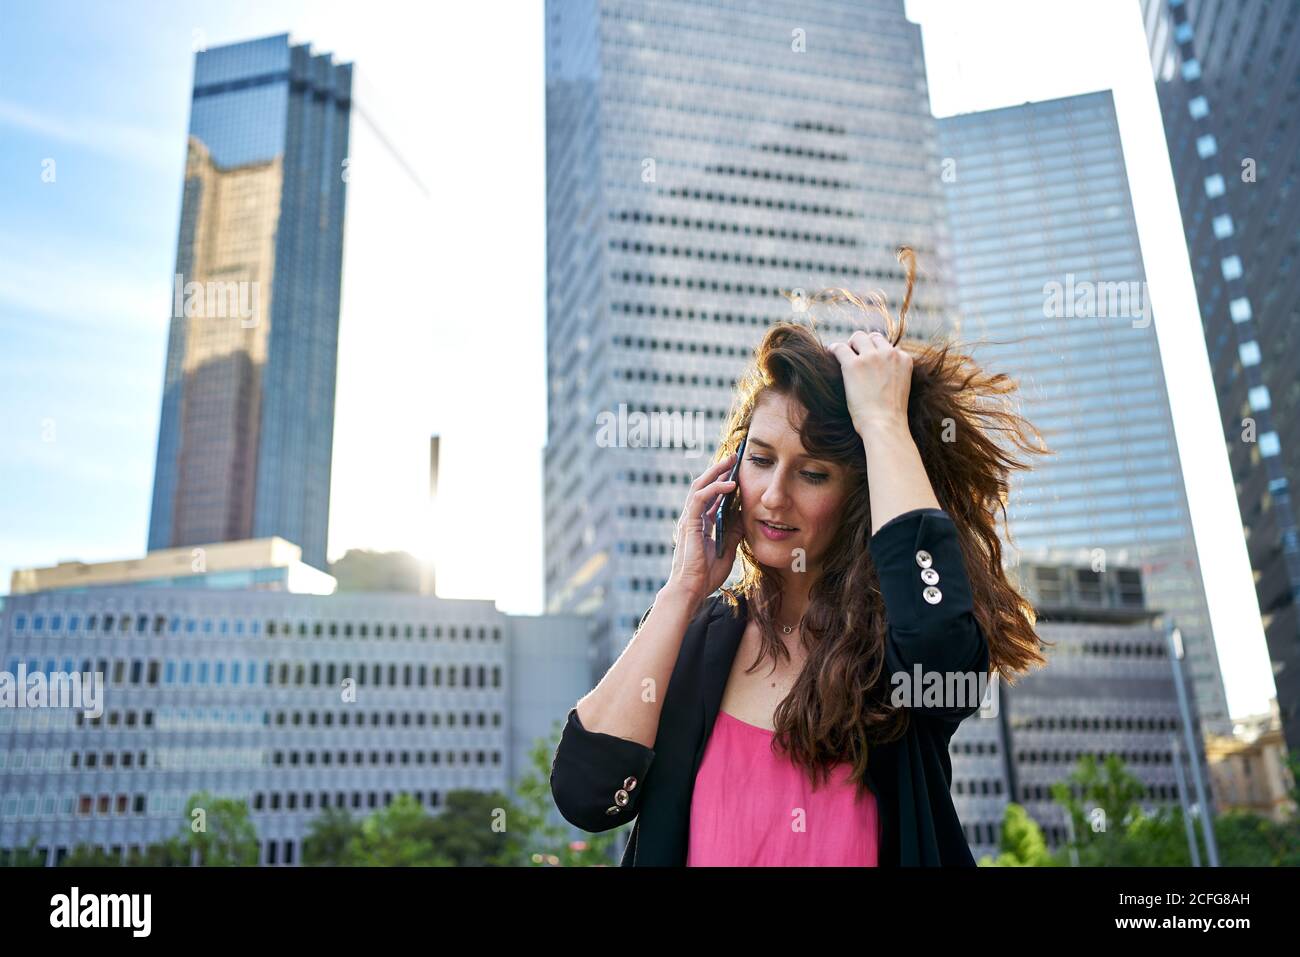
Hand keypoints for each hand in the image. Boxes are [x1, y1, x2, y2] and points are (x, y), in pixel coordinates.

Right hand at [665, 453, 745, 602]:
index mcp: (700, 523)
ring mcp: (689, 520)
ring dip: (716, 472)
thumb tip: (745, 517)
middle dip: (719, 469)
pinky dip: (715, 489)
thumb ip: (733, 531)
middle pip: (704, 486)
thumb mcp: (727, 548)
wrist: (692, 590)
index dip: (722, 481)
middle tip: (734, 456)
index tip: (736, 470)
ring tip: (731, 461)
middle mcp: (692, 518)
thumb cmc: (706, 574)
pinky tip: (730, 484)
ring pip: (700, 486)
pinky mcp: (689, 523)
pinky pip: (700, 499)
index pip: (711, 496)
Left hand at [827, 330, 912, 434]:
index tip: (869, 360)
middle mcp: (890, 354)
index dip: (877, 352)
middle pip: (873, 337)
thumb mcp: (901, 387)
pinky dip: (834, 349)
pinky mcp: (853, 365)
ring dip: (850, 345)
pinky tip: (830, 353)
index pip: (888, 346)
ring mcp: (871, 358)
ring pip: (857, 337)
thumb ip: (893, 373)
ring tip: (843, 355)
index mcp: (904, 359)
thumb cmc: (891, 414)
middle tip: (854, 355)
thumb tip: (878, 371)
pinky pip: (840, 348)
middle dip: (863, 344)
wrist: (885, 425)